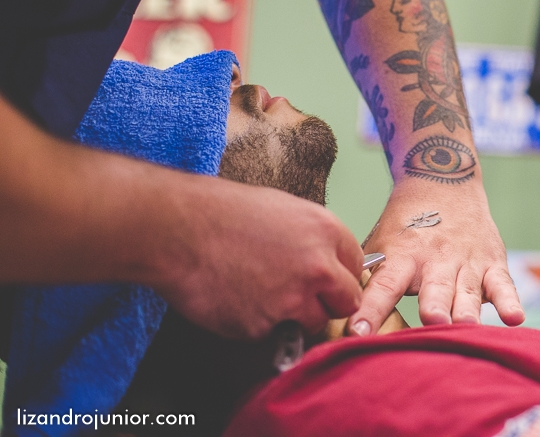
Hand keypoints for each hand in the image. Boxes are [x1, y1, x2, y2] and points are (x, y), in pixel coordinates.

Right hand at [153, 174, 364, 339]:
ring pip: (313, 323)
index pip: (357, 266)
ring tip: (264, 296)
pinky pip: (272, 334)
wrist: (180, 229)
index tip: (327, 280)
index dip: (340, 275)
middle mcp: (318, 268)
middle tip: (303, 298)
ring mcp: (292, 300)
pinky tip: (239, 301)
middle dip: (328, 303)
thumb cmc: (224, 212)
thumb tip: (327, 259)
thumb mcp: (285, 209)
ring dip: (296, 318)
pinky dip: (259, 324)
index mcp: (327, 232)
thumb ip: (315, 238)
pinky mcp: (263, 326)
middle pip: (346, 302)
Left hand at [346, 183, 523, 334]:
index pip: (383, 286)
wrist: (443, 179)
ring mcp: (466, 262)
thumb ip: (367, 275)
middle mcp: (436, 260)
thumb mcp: (380, 242)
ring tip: (466, 326)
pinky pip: (502, 285)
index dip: (370, 310)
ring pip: (467, 291)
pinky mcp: (491, 263)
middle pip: (435, 289)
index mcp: (403, 256)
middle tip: (432, 322)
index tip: (358, 333)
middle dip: (434, 307)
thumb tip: (334, 311)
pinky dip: (509, 301)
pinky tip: (514, 318)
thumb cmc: (404, 224)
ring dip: (467, 309)